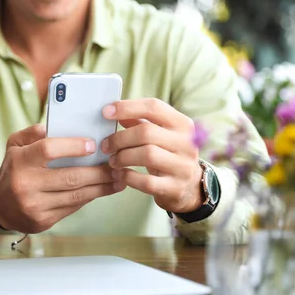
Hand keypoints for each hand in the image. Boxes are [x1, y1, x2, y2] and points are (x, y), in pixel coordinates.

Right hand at [0, 124, 124, 233]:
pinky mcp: (43, 221)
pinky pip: (73, 207)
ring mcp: (35, 205)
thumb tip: (58, 126)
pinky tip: (103, 190)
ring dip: (102, 187)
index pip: (49, 150)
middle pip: (71, 177)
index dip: (73, 147)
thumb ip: (34, 132)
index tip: (93, 145)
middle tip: (116, 164)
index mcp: (20, 161)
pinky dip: (90, 197)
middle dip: (99, 172)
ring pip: (76, 196)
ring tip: (118, 179)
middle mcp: (26, 185)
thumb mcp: (15, 145)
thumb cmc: (14, 169)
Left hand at [101, 98, 203, 213]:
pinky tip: (120, 175)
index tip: (106, 112)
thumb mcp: (159, 135)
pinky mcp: (175, 187)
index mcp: (182, 123)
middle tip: (106, 146)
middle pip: (146, 132)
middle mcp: (187, 143)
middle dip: (120, 138)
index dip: (127, 107)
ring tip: (112, 161)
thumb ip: (139, 122)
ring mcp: (183, 166)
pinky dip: (129, 177)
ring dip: (123, 157)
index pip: (153, 107)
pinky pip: (147, 181)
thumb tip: (113, 111)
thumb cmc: (168, 155)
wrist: (188, 187)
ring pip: (147, 154)